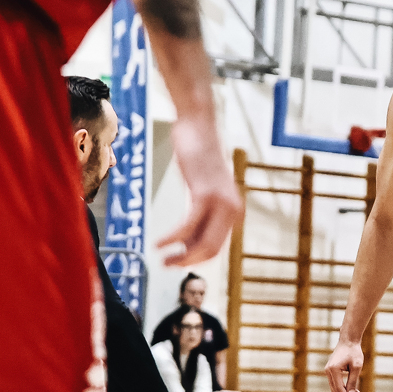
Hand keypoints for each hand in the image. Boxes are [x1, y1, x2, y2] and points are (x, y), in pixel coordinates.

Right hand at [156, 118, 242, 266]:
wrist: (198, 125)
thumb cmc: (197, 154)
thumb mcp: (203, 188)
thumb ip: (201, 212)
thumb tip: (188, 240)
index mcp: (234, 211)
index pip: (217, 247)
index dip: (196, 260)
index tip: (175, 262)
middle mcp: (233, 210)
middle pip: (211, 250)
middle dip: (187, 262)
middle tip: (166, 266)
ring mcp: (220, 203)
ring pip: (202, 243)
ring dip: (179, 255)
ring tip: (161, 259)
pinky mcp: (204, 194)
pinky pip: (188, 226)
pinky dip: (172, 238)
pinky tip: (158, 244)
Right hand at [325, 340, 364, 391]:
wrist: (348, 340)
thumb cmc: (354, 352)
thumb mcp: (356, 367)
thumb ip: (353, 382)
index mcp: (333, 370)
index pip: (339, 389)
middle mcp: (328, 371)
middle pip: (336, 391)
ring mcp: (328, 371)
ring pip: (335, 388)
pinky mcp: (331, 371)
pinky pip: (336, 383)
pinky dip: (344, 388)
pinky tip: (354, 390)